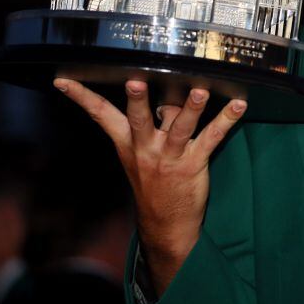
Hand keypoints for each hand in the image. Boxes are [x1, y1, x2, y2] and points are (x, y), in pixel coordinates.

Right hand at [54, 77, 246, 292]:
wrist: (165, 224)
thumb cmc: (153, 182)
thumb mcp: (138, 155)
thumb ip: (147, 124)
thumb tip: (161, 92)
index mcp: (127, 143)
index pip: (100, 115)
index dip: (81, 97)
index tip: (64, 79)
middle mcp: (145, 148)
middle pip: (140, 119)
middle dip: (138, 100)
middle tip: (135, 82)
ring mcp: (169, 157)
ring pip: (180, 127)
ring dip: (191, 107)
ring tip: (200, 91)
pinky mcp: (193, 164)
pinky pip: (212, 138)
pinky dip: (227, 121)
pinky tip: (239, 106)